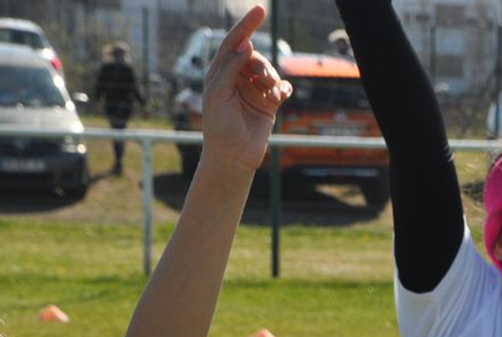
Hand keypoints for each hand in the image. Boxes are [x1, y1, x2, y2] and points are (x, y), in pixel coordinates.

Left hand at [200, 5, 292, 175]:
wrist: (232, 157)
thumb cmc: (219, 126)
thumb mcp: (218, 93)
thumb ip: (230, 66)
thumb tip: (247, 44)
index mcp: (220, 72)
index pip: (234, 42)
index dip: (247, 25)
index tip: (260, 9)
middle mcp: (237, 78)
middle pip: (255, 57)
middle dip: (261, 65)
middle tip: (263, 81)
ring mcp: (253, 90)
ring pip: (269, 71)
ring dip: (272, 79)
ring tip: (270, 94)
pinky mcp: (268, 104)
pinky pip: (281, 88)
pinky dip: (282, 89)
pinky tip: (280, 97)